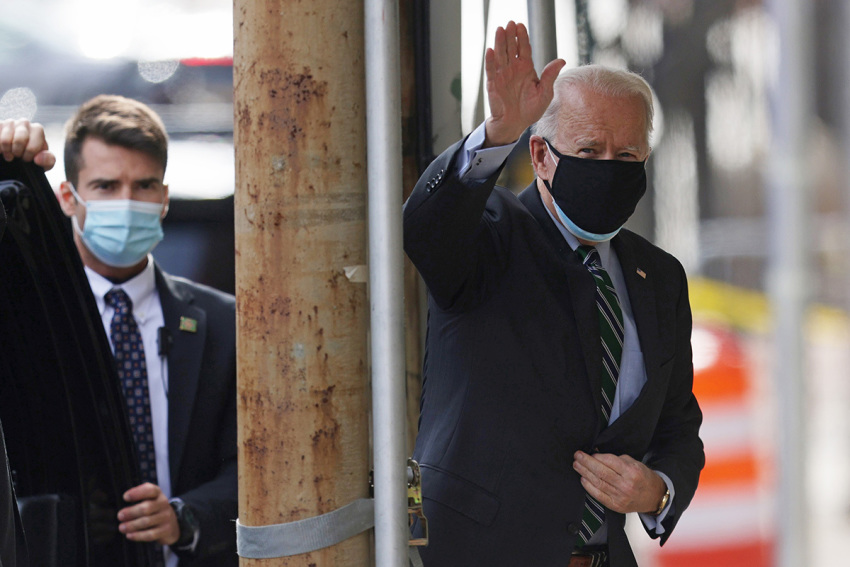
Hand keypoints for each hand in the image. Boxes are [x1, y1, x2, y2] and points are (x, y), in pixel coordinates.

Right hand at [0, 119, 55, 169]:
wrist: (19, 155)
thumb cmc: (33, 157)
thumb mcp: (45, 162)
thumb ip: (48, 160)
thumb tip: (38, 158)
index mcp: (37, 130)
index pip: (32, 147)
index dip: (28, 156)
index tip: (27, 159)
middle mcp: (24, 123)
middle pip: (19, 140)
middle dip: (17, 153)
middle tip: (17, 156)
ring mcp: (10, 122)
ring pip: (5, 140)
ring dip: (7, 151)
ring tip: (10, 154)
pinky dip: (0, 148)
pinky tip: (2, 150)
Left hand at [117, 482, 179, 545]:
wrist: (171, 523)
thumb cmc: (154, 509)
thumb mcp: (150, 497)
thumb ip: (139, 493)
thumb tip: (126, 497)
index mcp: (158, 494)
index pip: (150, 490)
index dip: (137, 493)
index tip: (125, 497)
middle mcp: (163, 504)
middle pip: (146, 508)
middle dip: (131, 512)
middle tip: (120, 516)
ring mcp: (165, 517)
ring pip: (146, 522)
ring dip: (131, 525)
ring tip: (121, 527)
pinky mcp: (165, 530)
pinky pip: (150, 534)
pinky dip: (137, 536)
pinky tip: (129, 535)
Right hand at [483, 21, 565, 147]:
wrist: (515, 124)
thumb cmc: (530, 110)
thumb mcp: (545, 93)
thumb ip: (550, 76)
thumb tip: (562, 60)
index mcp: (526, 69)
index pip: (524, 49)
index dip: (522, 37)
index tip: (521, 26)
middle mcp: (514, 69)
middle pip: (512, 48)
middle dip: (511, 35)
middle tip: (510, 23)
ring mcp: (503, 75)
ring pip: (501, 55)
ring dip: (500, 42)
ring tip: (500, 29)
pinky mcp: (493, 84)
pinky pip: (491, 70)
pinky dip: (490, 60)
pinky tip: (490, 50)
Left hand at [573, 451, 666, 513]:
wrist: (654, 497)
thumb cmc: (643, 477)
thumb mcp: (634, 463)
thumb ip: (617, 459)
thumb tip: (597, 454)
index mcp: (632, 472)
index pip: (610, 462)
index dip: (597, 456)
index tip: (588, 452)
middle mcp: (626, 485)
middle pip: (601, 472)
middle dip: (586, 462)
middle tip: (577, 456)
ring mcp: (620, 497)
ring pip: (598, 483)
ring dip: (584, 473)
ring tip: (577, 465)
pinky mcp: (616, 506)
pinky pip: (598, 495)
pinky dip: (589, 486)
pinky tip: (583, 479)